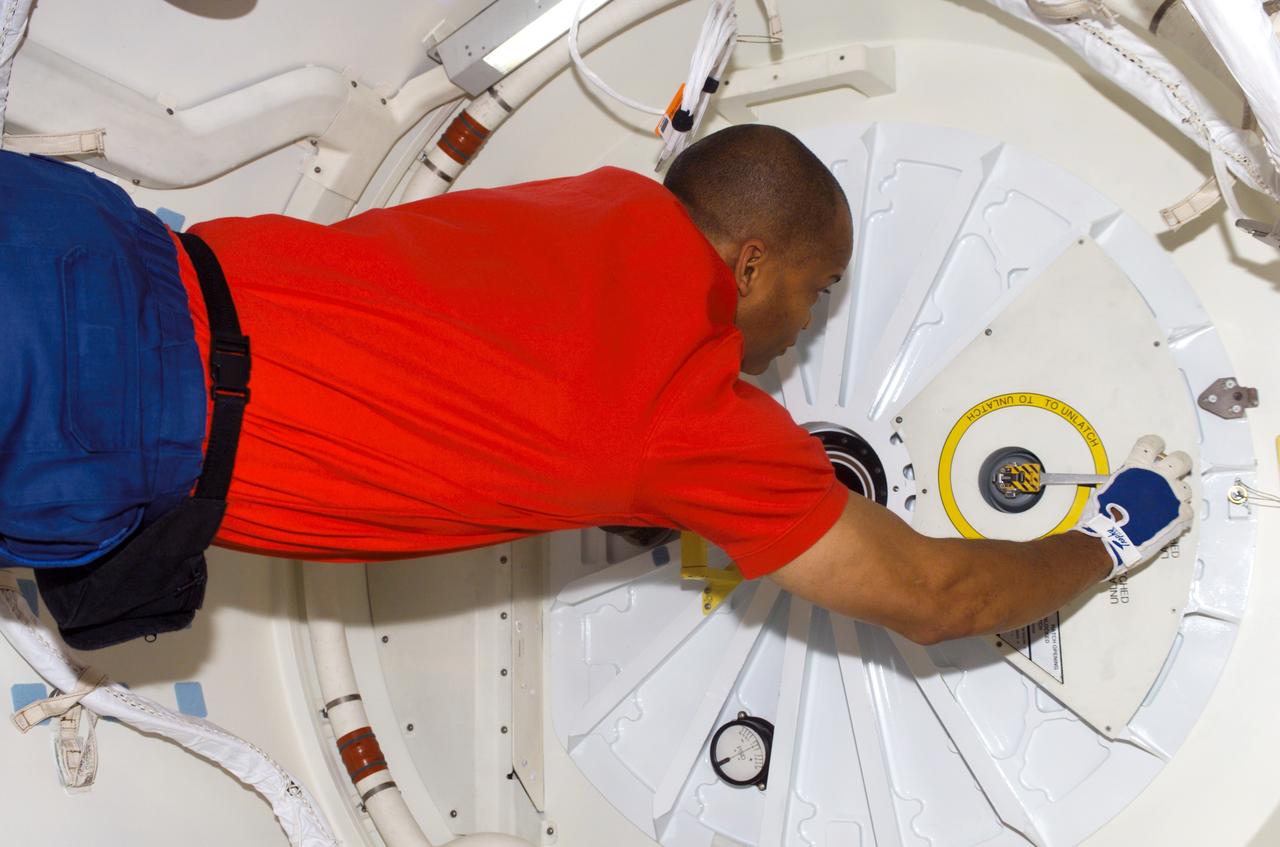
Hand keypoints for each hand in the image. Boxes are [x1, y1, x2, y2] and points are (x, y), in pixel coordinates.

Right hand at [1076, 435, 1193, 579]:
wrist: (1109, 539)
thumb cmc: (1101, 517)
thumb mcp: (1108, 488)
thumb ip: (1127, 481)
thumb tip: (1133, 483)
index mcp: (1137, 467)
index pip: (1151, 444)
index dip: (1156, 444)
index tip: (1158, 448)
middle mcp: (1158, 477)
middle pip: (1181, 460)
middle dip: (1180, 463)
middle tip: (1176, 469)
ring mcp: (1171, 496)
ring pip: (1187, 488)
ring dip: (1178, 495)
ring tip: (1167, 504)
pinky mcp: (1180, 516)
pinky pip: (1188, 511)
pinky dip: (1180, 515)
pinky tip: (1170, 519)